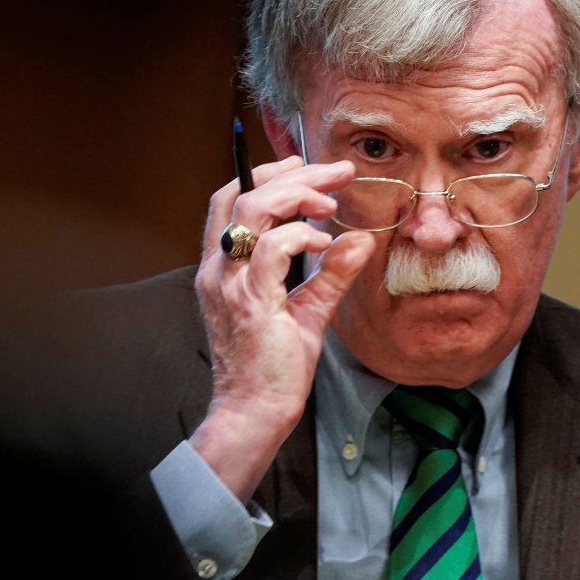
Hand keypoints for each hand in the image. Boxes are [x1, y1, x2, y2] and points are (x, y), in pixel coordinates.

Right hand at [191, 156, 374, 501]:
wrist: (256, 410)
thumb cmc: (274, 366)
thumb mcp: (308, 310)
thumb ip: (332, 274)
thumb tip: (360, 240)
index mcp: (223, 267)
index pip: (231, 199)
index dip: (267, 175)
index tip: (306, 168)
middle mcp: (219, 269)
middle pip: (244, 194)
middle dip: (294, 175)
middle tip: (337, 172)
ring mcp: (230, 283)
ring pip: (253, 211)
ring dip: (298, 196)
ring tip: (330, 203)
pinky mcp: (251, 301)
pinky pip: (273, 249)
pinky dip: (301, 236)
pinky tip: (324, 243)